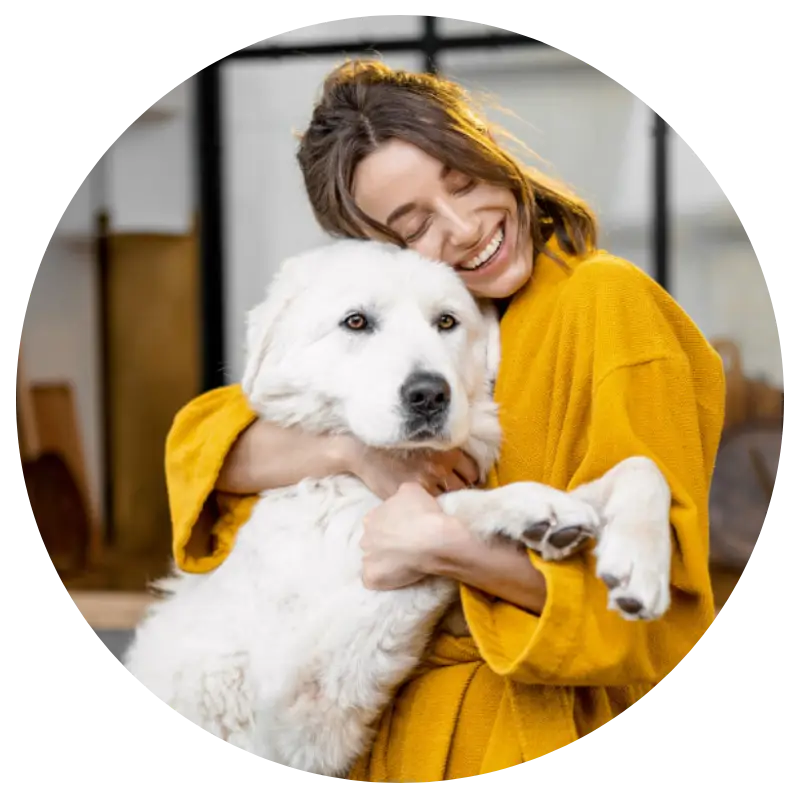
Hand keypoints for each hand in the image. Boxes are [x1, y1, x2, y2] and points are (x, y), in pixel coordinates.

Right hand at [344, 439, 478, 500]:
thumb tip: (460, 472)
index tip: (466, 482)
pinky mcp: (412, 497)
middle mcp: (440, 468)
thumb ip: (443, 456)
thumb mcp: (424, 444)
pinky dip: (432, 508)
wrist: (365, 451)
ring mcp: (426, 484)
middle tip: (456, 494)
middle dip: (462, 490)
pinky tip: (428, 507)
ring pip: (449, 499)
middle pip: (464, 487)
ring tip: (443, 502)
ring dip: (448, 501)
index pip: (472, 471)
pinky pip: (430, 507)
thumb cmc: (394, 445)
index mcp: (446, 452)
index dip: (470, 478)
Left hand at [360, 482, 451, 589]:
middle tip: (406, 545)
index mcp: (371, 518)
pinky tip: (397, 577)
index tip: (405, 529)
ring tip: (405, 562)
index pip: (377, 521)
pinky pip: (374, 580)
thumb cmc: (423, 513)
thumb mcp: (412, 490)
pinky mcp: (373, 577)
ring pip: (373, 561)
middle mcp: (364, 538)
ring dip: (384, 562)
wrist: (433, 539)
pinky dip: (384, 579)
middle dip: (385, 543)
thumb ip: (401, 494)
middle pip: (373, 542)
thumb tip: (402, 498)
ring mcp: (367, 559)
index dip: (391, 526)